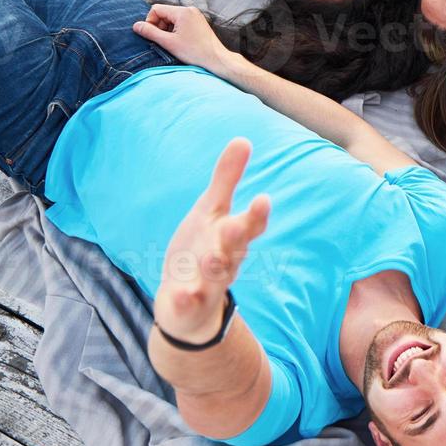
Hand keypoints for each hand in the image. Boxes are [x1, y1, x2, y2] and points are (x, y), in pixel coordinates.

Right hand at [133, 4, 237, 75]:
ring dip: (167, 30)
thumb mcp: (168, 42)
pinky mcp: (198, 23)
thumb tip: (136, 26)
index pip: (156, 9)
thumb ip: (150, 32)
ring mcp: (195, 16)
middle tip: (162, 41)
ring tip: (172, 44)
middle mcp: (190, 10)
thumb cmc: (195, 52)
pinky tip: (179, 43)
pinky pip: (181, 23)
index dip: (150, 22)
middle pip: (164, 13)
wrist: (216, 59)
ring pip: (172, 19)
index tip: (152, 36)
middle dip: (159, 27)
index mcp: (182, 12)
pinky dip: (176, 32)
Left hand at [153, 138, 269, 343]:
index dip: (257, 214)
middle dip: (238, 236)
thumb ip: (227, 179)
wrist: (188, 307)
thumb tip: (243, 139)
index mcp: (232, 236)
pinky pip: (189, 301)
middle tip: (238, 224)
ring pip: (216, 274)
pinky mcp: (189, 302)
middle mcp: (225, 259)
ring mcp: (208, 283)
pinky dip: (186, 298)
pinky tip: (182, 293)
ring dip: (215, 266)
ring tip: (212, 256)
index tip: (263, 199)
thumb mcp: (211, 212)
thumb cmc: (203, 250)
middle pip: (236, 247)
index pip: (251, 225)